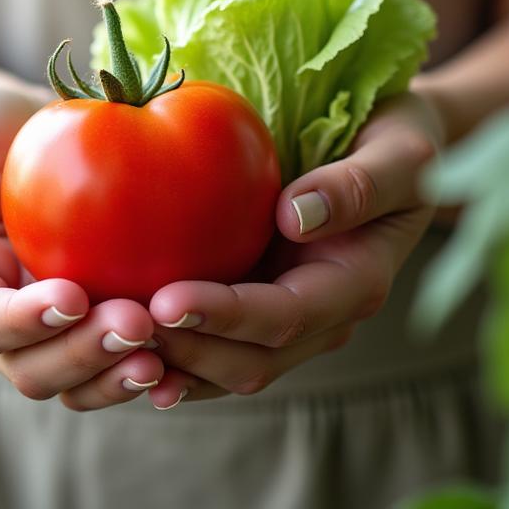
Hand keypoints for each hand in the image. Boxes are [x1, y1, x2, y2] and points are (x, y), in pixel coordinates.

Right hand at [0, 88, 161, 410]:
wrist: (29, 133)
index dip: (25, 321)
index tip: (71, 295)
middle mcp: (3, 328)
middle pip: (34, 369)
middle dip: (83, 355)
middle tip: (138, 322)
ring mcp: (54, 333)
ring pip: (79, 381)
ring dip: (117, 375)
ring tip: (164, 354)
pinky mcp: (99, 325)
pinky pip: (120, 363)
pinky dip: (150, 367)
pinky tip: (189, 356)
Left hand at [142, 92, 444, 408]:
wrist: (396, 154)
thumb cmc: (399, 140)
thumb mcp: (399, 152)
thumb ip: (358, 185)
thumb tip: (296, 215)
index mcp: (356, 284)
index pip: (284, 315)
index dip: (225, 315)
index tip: (166, 300)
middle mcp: (323, 317)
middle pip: (252, 360)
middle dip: (187, 351)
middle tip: (120, 326)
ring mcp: (291, 321)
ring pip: (229, 368)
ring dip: (173, 365)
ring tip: (110, 346)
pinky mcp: (260, 307)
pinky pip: (215, 347)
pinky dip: (172, 356)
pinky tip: (120, 350)